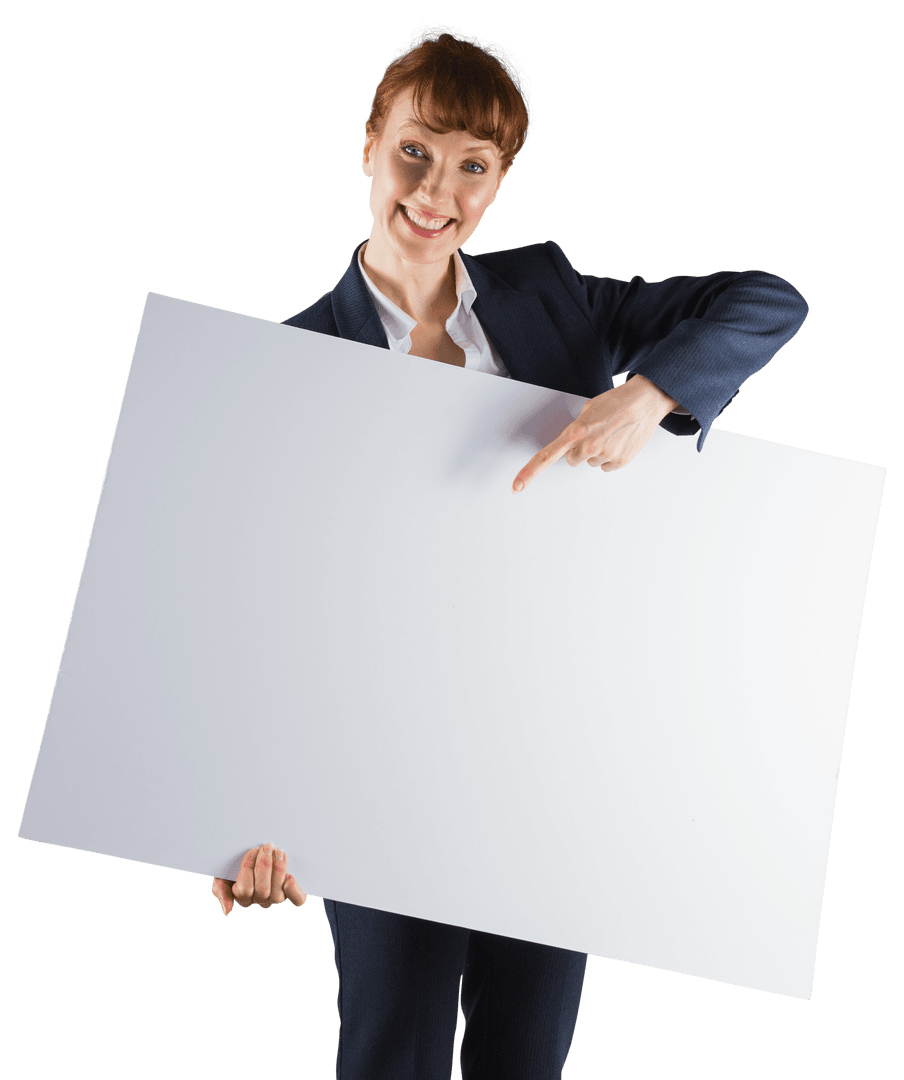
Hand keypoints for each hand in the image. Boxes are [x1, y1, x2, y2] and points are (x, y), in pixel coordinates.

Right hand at [211, 844, 306, 915]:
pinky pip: (297, 900)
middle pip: (262, 891)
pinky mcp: (294, 894)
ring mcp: (277, 898)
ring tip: (278, 851)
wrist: (259, 854)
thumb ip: (221, 891)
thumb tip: (227, 911)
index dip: (248, 868)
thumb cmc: (238, 864)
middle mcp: (261, 900)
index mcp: (243, 897)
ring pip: (278, 895)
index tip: (252, 849)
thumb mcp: (223, 875)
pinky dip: (294, 891)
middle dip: (264, 866)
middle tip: (266, 846)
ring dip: (278, 871)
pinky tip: (290, 878)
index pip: (244, 889)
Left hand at [511, 374, 678, 491]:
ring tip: (611, 434)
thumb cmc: (616, 402)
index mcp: (575, 432)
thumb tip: (571, 443)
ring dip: (598, 451)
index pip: (546, 457)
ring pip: (591, 462)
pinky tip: (619, 441)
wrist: (645, 401)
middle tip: (595, 433)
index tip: (517, 486)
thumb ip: (575, 430)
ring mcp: (604, 456)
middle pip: (573, 459)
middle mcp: (587, 447)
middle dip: (580, 449)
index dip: (529, 473)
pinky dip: (612, 456)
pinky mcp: (619, 462)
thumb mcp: (588, 410)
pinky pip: (606, 466)